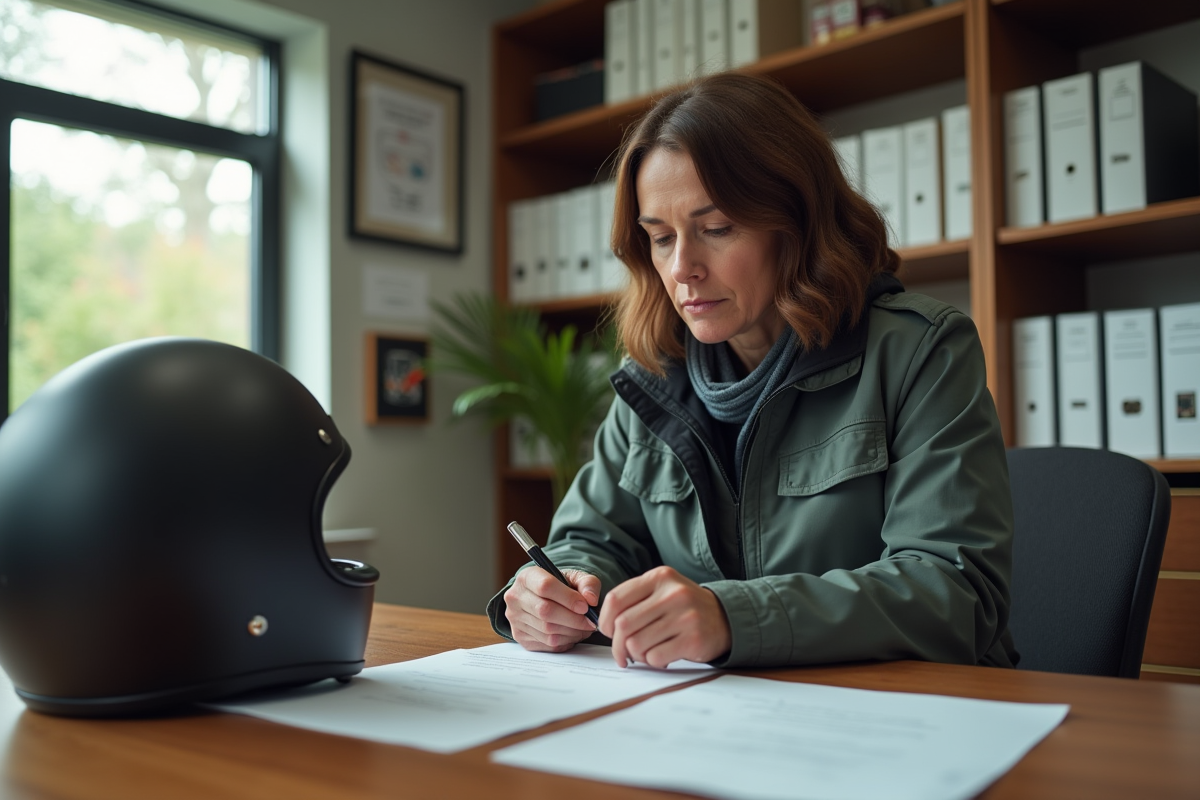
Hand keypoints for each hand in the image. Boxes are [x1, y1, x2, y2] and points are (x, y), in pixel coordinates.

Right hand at [504, 567, 600, 652]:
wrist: (542, 599)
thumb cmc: (560, 587)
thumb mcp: (575, 577)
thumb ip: (588, 583)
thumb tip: (591, 599)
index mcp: (527, 577)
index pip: (545, 586)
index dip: (568, 598)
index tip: (585, 607)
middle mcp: (516, 597)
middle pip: (545, 611)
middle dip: (573, 619)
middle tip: (590, 622)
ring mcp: (515, 619)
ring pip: (547, 631)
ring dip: (571, 632)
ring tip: (584, 628)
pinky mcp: (520, 636)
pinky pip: (546, 644)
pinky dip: (564, 642)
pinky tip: (572, 634)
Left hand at [599, 566, 730, 667]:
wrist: (726, 618)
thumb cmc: (685, 607)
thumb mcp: (663, 590)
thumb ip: (635, 600)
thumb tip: (606, 626)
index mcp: (660, 577)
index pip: (616, 599)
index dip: (605, 620)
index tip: (608, 632)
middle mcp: (672, 593)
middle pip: (624, 625)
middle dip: (617, 645)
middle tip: (621, 654)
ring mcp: (685, 616)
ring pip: (637, 644)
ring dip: (636, 655)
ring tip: (647, 653)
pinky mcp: (693, 639)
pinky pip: (655, 657)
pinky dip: (653, 662)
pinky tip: (663, 656)